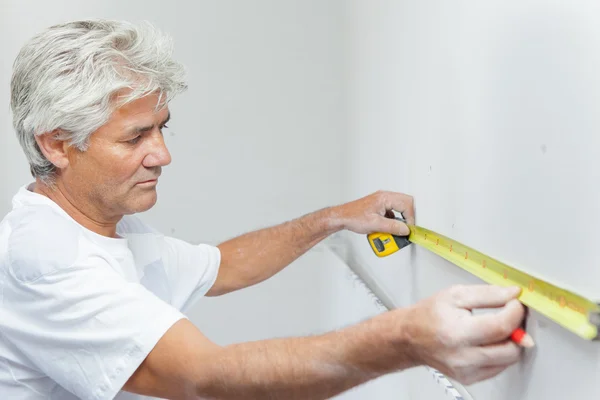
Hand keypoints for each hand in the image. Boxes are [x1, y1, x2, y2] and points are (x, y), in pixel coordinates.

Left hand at [335, 191, 414, 235]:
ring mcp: (382, 201)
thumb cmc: (353, 217)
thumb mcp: (375, 224)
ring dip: (399, 219)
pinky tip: (387, 228)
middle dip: (408, 216)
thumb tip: (405, 229)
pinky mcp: (379, 207)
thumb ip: (392, 227)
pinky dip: (392, 220)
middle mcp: (384, 197)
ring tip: (394, 229)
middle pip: (405, 203)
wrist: (342, 217)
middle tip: (406, 227)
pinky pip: (392, 212)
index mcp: (385, 197)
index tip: (408, 228)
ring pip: (399, 208)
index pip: (407, 204)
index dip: (410, 217)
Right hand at [403, 284, 524, 384]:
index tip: (515, 304)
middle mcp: (462, 357)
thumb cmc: (429, 315)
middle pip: (511, 348)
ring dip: (510, 342)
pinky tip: (488, 341)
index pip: (500, 327)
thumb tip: (513, 294)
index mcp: (457, 332)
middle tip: (509, 316)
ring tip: (496, 328)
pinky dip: (500, 353)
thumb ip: (488, 294)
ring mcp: (466, 371)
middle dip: (516, 329)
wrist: (410, 337)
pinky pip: (499, 367)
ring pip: (509, 360)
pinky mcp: (470, 378)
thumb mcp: (455, 294)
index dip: (515, 312)